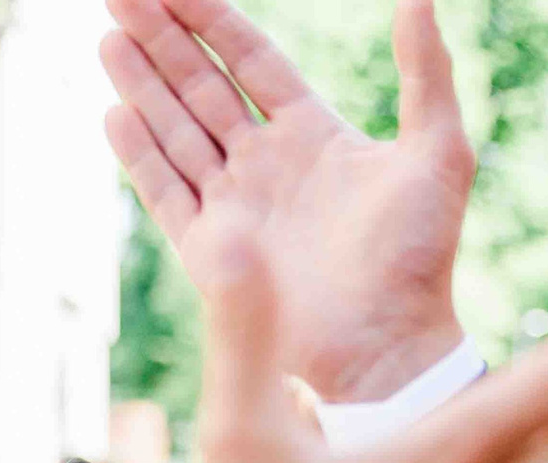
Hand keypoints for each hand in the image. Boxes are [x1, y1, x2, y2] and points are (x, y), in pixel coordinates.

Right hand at [104, 0, 470, 401]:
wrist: (388, 345)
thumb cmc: (422, 257)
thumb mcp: (439, 153)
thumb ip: (426, 73)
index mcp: (312, 133)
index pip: (251, 60)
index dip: (212, 19)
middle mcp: (265, 165)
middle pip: (201, 87)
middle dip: (162, 39)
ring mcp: (233, 208)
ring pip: (176, 131)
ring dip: (142, 85)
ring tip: (109, 39)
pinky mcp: (209, 253)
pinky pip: (166, 194)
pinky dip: (140, 155)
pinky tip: (114, 113)